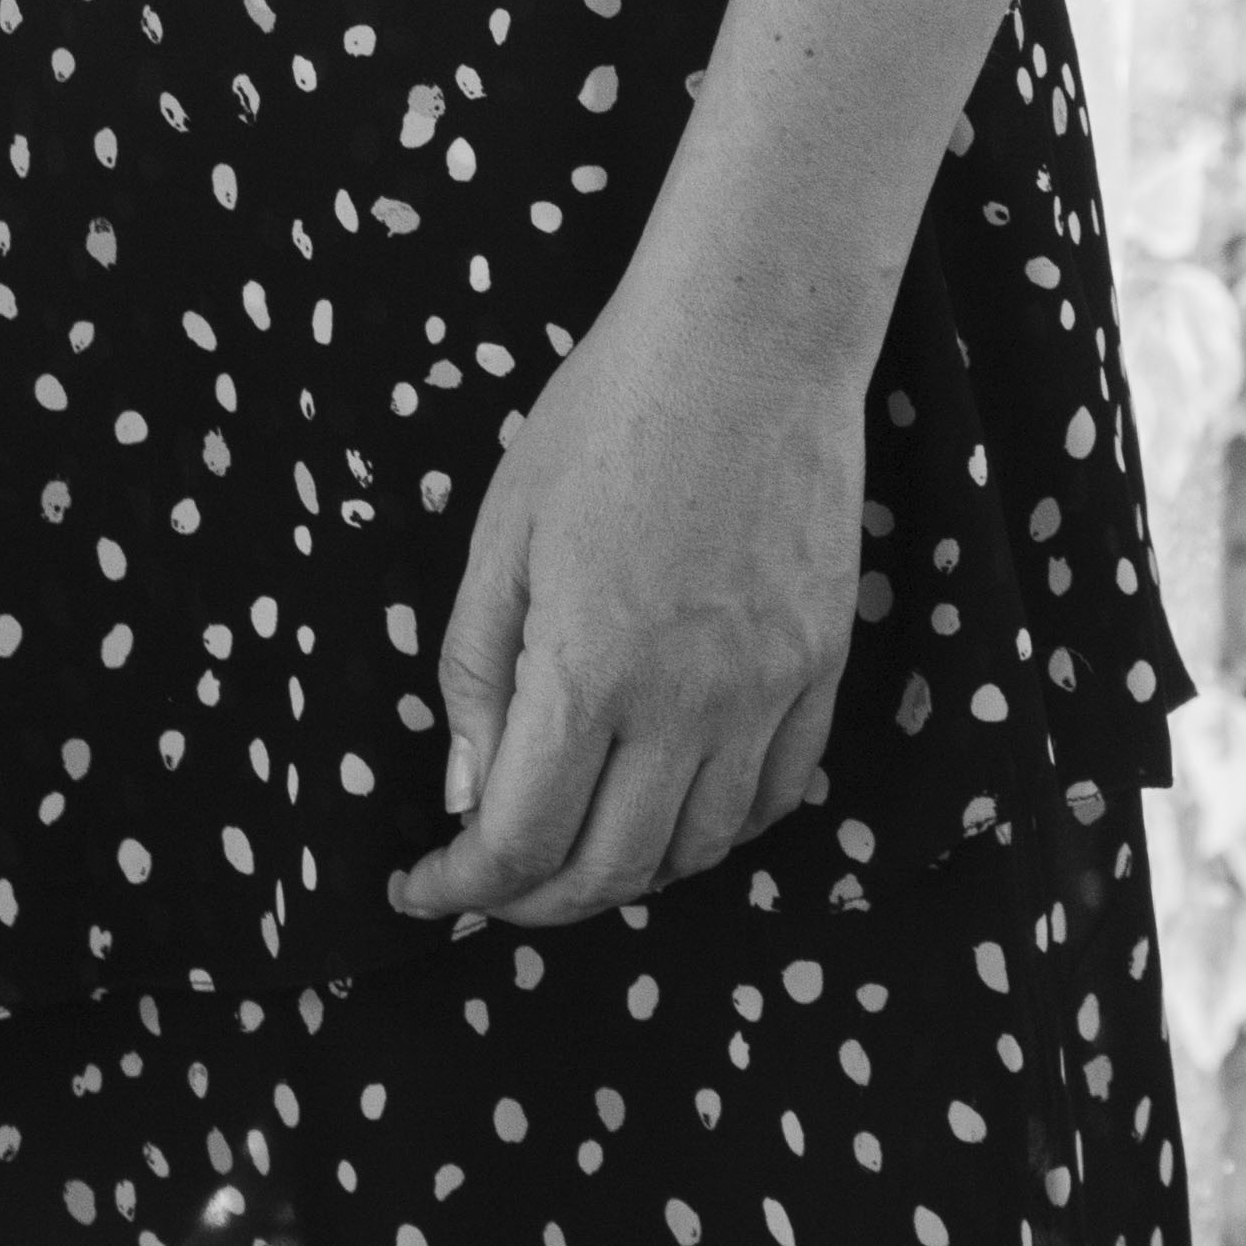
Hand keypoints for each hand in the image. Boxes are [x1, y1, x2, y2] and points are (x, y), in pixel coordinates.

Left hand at [387, 261, 862, 929]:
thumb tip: (467, 792)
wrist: (747, 344)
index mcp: (588, 672)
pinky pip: (774, 798)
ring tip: (569, 853)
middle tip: (486, 889)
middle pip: (610, 871)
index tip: (423, 887)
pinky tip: (670, 815)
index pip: (520, 839)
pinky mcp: (822, 671)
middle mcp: (686, 708)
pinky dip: (715, 834)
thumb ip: (478, 673)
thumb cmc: (605, 419)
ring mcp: (767, 695)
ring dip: (624, 875)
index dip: (463, 887)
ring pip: (697, 851)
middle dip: (532, 902)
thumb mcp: (501, 534)